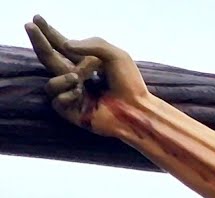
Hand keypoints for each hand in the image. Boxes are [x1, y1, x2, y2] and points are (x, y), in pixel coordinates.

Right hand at [24, 15, 148, 135]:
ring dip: (62, 77)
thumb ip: (93, 44)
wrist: (136, 109)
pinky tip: (80, 93)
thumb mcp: (116, 55)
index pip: (62, 46)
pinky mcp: (70, 111)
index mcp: (86, 63)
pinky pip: (56, 100)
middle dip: (39, 42)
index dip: (49, 33)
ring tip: (77, 77)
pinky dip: (67, 94)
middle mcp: (76, 77)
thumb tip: (66, 44)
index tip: (37, 19)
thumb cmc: (130, 83)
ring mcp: (71, 94)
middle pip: (49, 58)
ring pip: (51, 82)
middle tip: (29, 26)